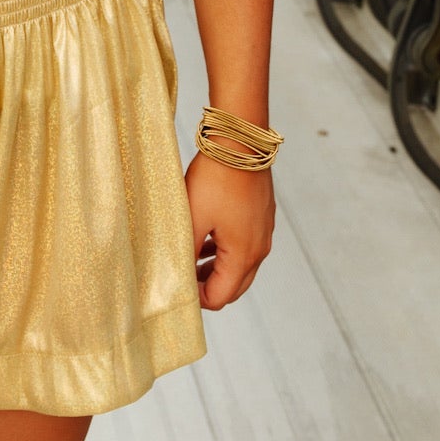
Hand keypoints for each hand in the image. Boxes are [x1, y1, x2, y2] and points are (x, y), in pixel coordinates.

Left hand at [185, 152, 274, 309]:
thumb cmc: (214, 180)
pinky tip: (207, 239)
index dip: (197, 299)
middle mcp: (259, 248)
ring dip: (217, 269)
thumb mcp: (192, 219)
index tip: (176, 286)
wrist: (240, 142)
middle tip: (183, 277)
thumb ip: (187, 253)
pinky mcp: (262, 216)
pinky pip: (245, 245)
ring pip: (241, 265)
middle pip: (234, 286)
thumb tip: (179, 276)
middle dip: (208, 287)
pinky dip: (227, 251)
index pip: (221, 297)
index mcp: (244, 256)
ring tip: (190, 259)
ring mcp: (263, 231)